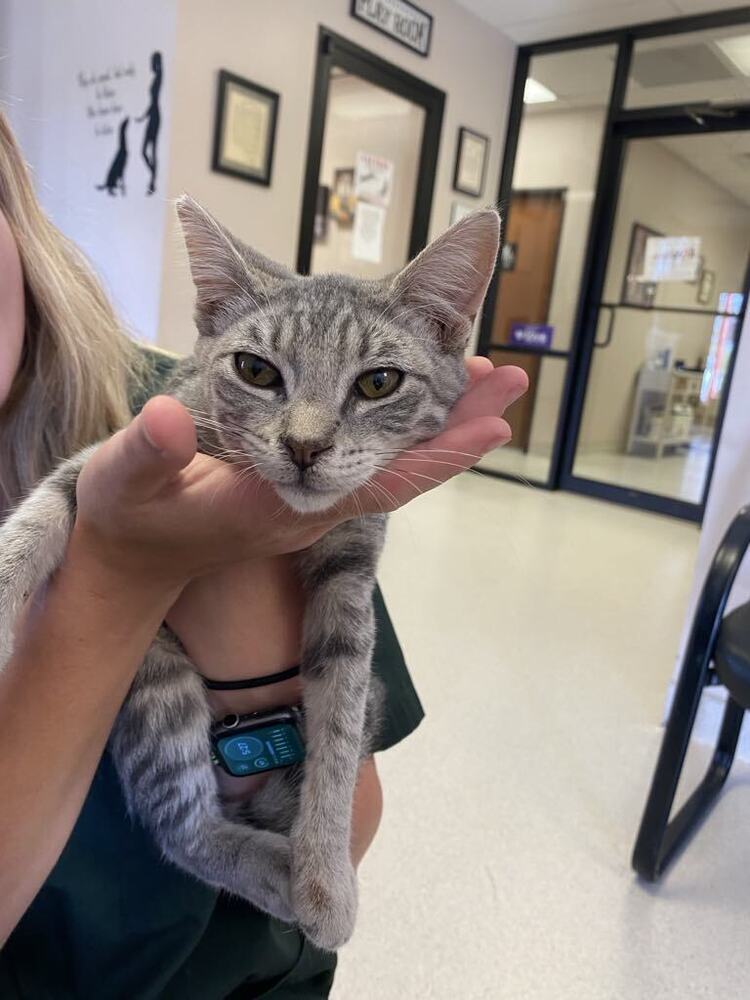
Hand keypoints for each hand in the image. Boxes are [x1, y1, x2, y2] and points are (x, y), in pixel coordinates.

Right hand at [74, 360, 525, 588]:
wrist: (138, 555)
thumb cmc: (133, 520)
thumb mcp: (127, 484)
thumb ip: (148, 455)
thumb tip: (167, 420)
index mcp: (276, 505)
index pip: (371, 479)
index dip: (431, 455)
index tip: (489, 425)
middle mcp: (310, 506)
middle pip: (399, 466)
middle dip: (455, 426)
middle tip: (509, 378)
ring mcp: (313, 498)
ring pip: (391, 461)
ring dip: (439, 423)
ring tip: (485, 378)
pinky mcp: (306, 485)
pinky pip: (371, 458)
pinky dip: (404, 427)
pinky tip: (424, 397)